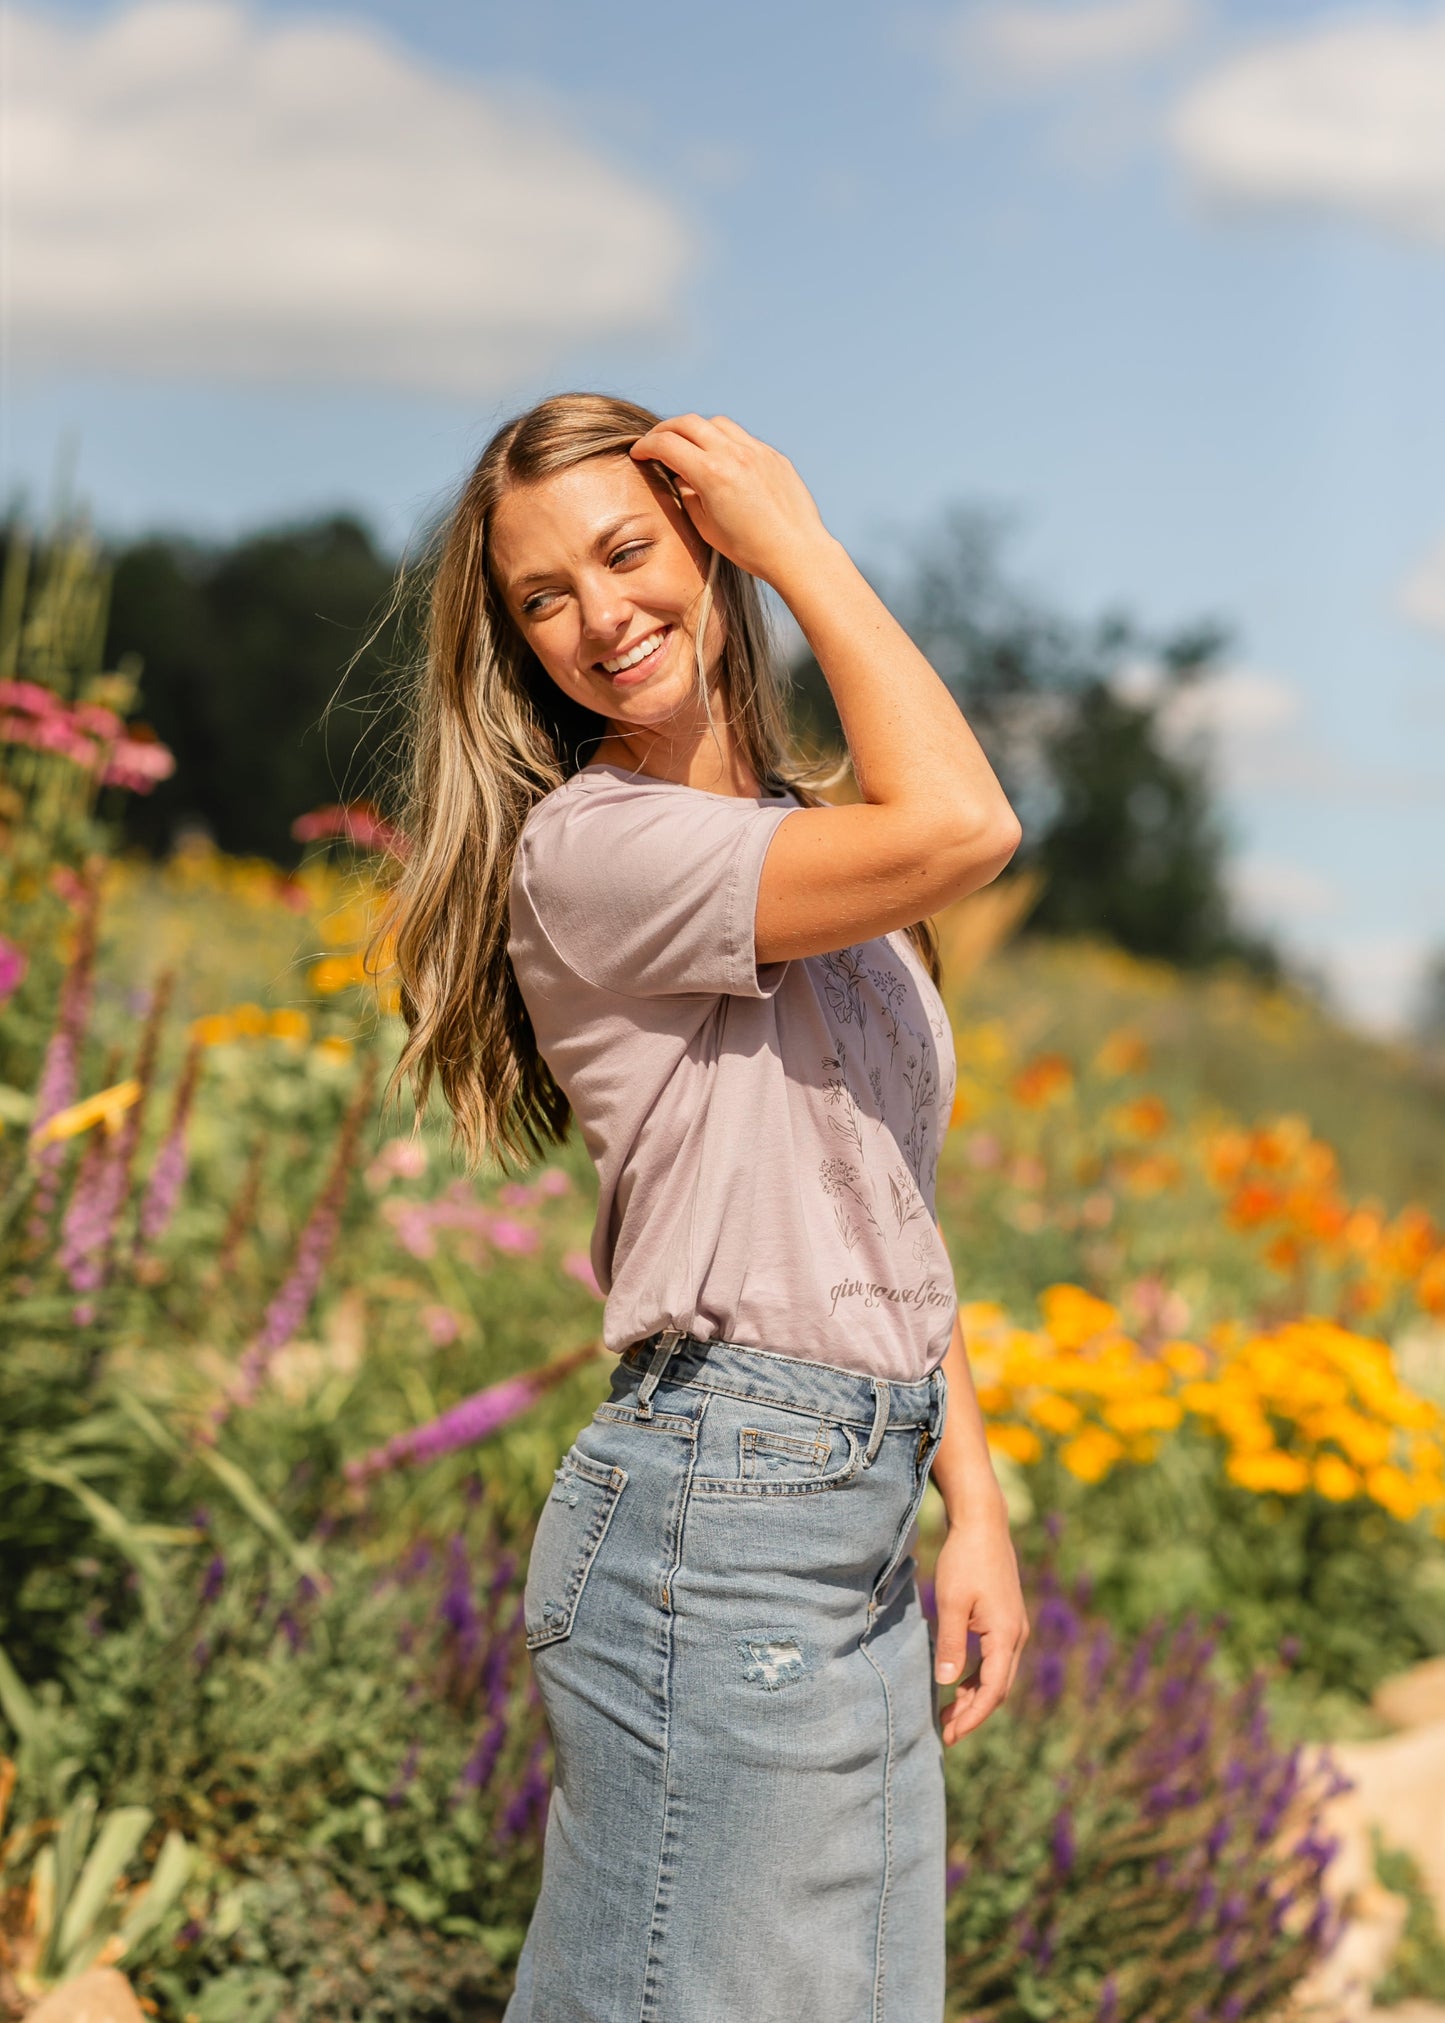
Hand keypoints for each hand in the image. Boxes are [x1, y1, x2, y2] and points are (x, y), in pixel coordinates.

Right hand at [630, 413, 830, 588]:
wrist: (797, 552)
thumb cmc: (750, 549)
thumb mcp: (707, 526)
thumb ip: (688, 495)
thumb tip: (681, 476)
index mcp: (711, 474)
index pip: (667, 444)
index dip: (646, 446)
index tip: (638, 453)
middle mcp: (733, 454)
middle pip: (688, 422)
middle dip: (665, 429)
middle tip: (655, 442)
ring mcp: (756, 451)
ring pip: (716, 423)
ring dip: (696, 430)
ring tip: (689, 446)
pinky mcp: (773, 456)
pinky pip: (742, 437)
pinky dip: (724, 441)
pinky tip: (721, 459)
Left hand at [932, 1501, 1029, 1746]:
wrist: (983, 1524)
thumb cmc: (965, 1560)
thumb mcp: (951, 1602)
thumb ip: (951, 1644)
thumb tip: (947, 1684)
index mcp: (1006, 1635)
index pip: (993, 1691)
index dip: (973, 1717)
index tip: (951, 1736)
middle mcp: (1017, 1635)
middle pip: (999, 1689)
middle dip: (974, 1714)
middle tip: (946, 1734)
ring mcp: (1015, 1627)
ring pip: (999, 1675)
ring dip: (976, 1697)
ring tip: (948, 1714)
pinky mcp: (1007, 1619)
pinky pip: (997, 1659)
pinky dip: (979, 1677)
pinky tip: (959, 1682)